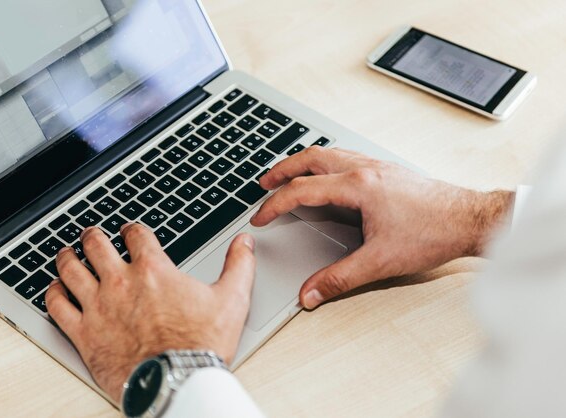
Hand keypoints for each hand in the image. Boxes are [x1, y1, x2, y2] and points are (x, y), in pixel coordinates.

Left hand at [45, 224, 255, 402]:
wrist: (177, 382)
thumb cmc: (200, 344)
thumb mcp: (232, 299)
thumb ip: (239, 265)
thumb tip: (244, 243)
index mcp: (153, 269)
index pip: (136, 235)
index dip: (131, 228)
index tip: (129, 230)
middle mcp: (120, 282)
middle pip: (96, 245)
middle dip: (93, 236)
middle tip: (90, 234)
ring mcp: (98, 306)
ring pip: (71, 270)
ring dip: (67, 258)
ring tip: (65, 253)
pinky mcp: (84, 333)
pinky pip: (57, 307)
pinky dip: (52, 294)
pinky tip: (53, 289)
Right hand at [251, 147, 512, 308]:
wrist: (470, 219)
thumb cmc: (433, 233)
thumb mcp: (380, 261)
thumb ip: (339, 278)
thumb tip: (310, 293)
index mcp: (358, 187)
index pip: (302, 190)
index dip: (276, 204)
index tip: (261, 216)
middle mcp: (365, 170)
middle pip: (311, 158)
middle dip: (282, 170)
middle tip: (264, 182)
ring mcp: (377, 167)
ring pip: (329, 154)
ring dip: (303, 163)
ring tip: (289, 175)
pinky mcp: (387, 171)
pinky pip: (346, 158)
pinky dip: (326, 163)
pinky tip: (328, 177)